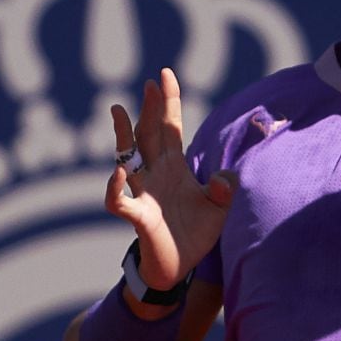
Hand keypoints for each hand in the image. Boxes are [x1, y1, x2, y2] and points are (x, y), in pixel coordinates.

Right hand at [105, 68, 234, 290]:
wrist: (180, 266)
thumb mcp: (220, 207)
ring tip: (117, 110)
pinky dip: (115, 187)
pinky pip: (119, 199)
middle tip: (150, 84)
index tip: (165, 74)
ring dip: (122, 135)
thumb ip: (225, 188)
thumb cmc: (195, 232)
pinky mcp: (137, 216)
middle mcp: (156, 173)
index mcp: (174, 165)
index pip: (170, 126)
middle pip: (149, 134)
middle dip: (149, 108)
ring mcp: (144, 192)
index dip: (168, 101)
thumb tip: (224, 177)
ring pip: (128, 158)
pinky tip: (119, 172)